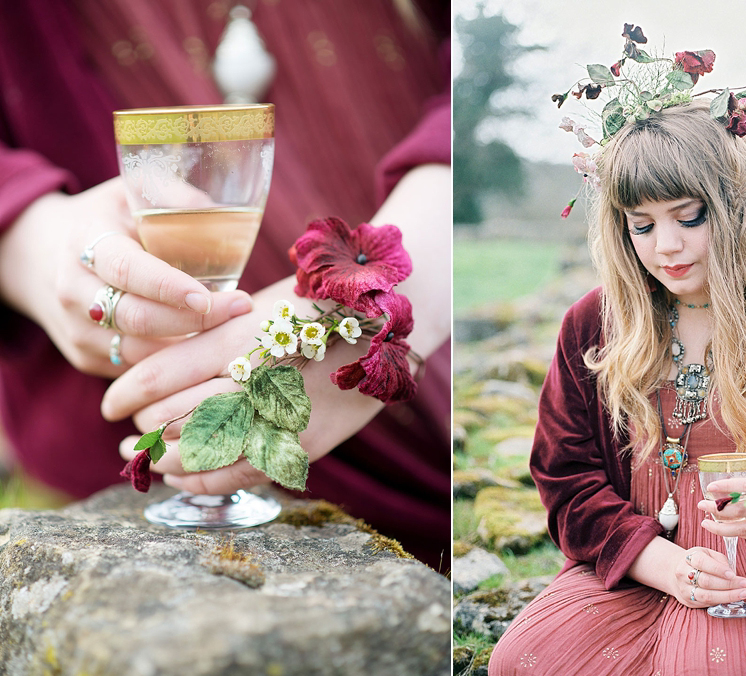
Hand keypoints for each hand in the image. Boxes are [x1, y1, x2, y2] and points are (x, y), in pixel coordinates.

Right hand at [0, 178, 252, 376]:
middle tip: (241, 308)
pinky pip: (136, 368)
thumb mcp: (130, 192)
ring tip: (231, 327)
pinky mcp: (85, 357)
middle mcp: (73, 290)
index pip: (126, 269)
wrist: (40, 254)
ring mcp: (76, 329)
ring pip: (139, 351)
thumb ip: (172, 196)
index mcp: (85, 242)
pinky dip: (174, 362)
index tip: (206, 296)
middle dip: (194, 320)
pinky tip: (206, 345)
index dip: (166, 286)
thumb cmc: (107, 219)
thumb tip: (216, 213)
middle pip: (137, 318)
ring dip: (189, 345)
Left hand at [102, 278, 383, 493]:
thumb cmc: (319, 308)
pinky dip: (204, 480)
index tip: (112, 405)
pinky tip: (186, 477)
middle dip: (143, 430)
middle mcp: (255, 378)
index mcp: (239, 336)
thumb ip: (213, 338)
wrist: (388, 325)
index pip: (159, 376)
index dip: (125, 395)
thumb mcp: (260, 309)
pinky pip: (240, 475)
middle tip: (131, 435)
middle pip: (171, 418)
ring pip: (201, 452)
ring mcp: (280, 416)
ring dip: (166, 460)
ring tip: (152, 458)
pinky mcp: (303, 444)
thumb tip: (158, 371)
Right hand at [627, 536, 745, 608]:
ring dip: (727, 596)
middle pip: (706, 581)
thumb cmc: (697, 562)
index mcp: (689, 558)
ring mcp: (684, 589)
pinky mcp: (688, 601)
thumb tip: (732, 573)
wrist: (675, 572)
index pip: (703, 562)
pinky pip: (706, 604)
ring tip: (743, 594)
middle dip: (728, 584)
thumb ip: (720, 560)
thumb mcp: (707, 553)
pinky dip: (721, 602)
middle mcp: (683, 573)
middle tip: (745, 584)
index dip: (718, 569)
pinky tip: (732, 599)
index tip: (733, 574)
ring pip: (706, 595)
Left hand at [697, 468, 745, 540]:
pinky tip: (723, 527)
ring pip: (742, 530)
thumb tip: (736, 488)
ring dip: (721, 527)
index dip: (728, 487)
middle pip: (740, 512)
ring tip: (705, 521)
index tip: (710, 488)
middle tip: (700, 505)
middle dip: (716, 509)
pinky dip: (735, 532)